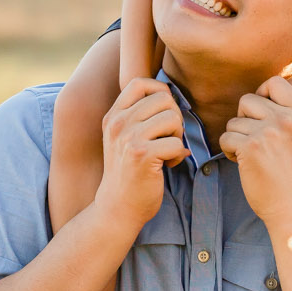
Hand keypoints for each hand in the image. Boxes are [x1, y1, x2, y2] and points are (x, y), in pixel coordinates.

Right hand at [93, 79, 188, 227]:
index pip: (140, 82)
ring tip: (168, 151)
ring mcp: (128, 138)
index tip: (163, 114)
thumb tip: (174, 99)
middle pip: (164, 98)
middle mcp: (118, 123)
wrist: (117, 207)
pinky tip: (167, 166)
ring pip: (173, 117)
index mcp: (113, 116)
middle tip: (169, 137)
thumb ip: (141, 117)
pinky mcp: (142, 155)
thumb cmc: (128, 173)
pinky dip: (178, 155)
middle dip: (175, 117)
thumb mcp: (124, 139)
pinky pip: (177, 142)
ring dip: (178, 136)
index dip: (160, 92)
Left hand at [217, 76, 291, 223]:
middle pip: (247, 100)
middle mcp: (283, 121)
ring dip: (235, 138)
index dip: (262, 92)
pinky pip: (226, 138)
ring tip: (246, 154)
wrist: (291, 207)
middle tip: (249, 137)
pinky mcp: (249, 148)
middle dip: (243, 119)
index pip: (276, 83)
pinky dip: (227, 150)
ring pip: (233, 122)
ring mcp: (266, 134)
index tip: (260, 112)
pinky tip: (239, 161)